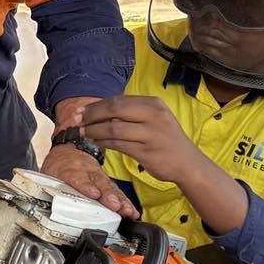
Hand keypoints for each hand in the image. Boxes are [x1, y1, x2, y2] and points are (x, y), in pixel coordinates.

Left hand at [40, 142, 137, 218]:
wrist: (68, 149)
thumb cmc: (58, 166)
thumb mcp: (46, 174)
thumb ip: (46, 187)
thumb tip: (41, 202)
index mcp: (69, 170)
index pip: (77, 178)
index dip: (86, 186)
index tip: (94, 194)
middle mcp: (87, 171)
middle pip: (99, 184)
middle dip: (108, 196)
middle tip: (115, 205)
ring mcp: (98, 176)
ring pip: (110, 188)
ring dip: (120, 201)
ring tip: (127, 211)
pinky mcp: (106, 181)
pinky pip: (117, 192)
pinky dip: (125, 203)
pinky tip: (132, 211)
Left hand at [75, 96, 195, 186]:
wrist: (188, 163)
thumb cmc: (167, 140)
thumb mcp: (155, 118)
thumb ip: (132, 113)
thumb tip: (101, 111)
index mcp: (153, 104)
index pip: (119, 100)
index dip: (96, 105)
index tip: (80, 110)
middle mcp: (154, 116)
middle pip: (114, 109)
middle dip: (91, 114)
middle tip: (76, 120)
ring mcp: (151, 134)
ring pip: (114, 127)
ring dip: (94, 130)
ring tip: (83, 133)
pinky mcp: (147, 152)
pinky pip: (118, 144)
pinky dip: (104, 142)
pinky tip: (96, 142)